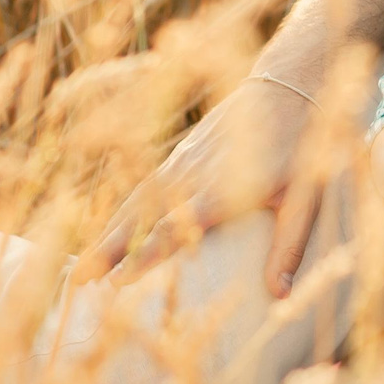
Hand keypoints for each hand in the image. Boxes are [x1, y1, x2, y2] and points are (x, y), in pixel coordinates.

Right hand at [78, 76, 314, 294]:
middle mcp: (193, 174)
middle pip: (141, 216)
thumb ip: (289, 246)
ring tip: (81, 267)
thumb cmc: (303, 147)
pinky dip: (121, 211)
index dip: (145, 254)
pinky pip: (144, 186)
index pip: (174, 226)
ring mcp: (182, 160)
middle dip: (108, 249)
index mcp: (222, 187)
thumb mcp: (306, 198)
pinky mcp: (181, 153)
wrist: (290, 86)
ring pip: (135, 201)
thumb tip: (280, 296)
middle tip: (78, 281)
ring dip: (106, 234)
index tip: (119, 280)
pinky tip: (108, 232)